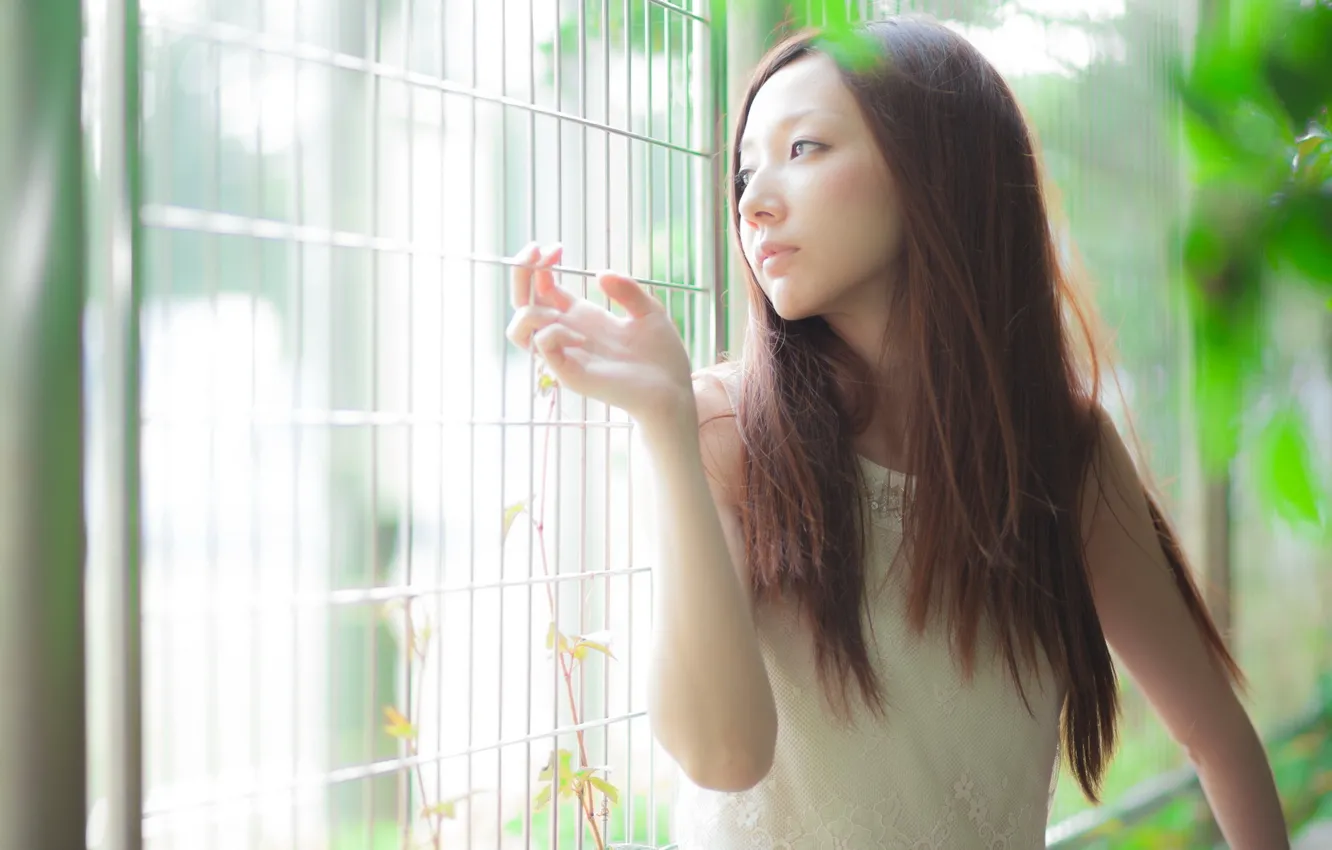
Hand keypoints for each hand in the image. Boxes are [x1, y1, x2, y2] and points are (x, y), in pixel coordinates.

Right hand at [505, 243, 695, 427]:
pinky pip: (543, 347)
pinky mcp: (570, 374)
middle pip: (521, 303)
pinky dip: (555, 333)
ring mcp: (566, 354)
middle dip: (521, 273)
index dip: (539, 263)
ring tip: (561, 308)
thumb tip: (599, 274)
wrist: (673, 390)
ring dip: (531, 308)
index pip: (541, 288)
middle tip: (537, 251)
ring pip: (519, 330)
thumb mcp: (648, 311)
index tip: (556, 247)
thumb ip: (626, 289)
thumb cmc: (661, 355)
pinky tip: (583, 336)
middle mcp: (567, 334)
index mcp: (580, 317)